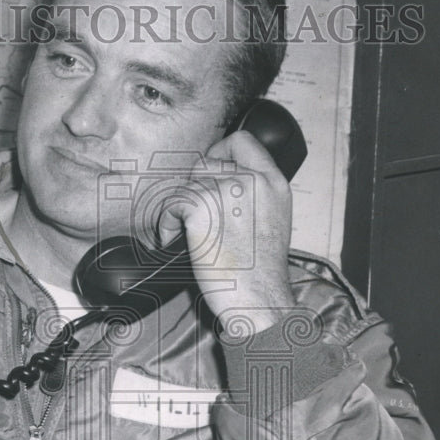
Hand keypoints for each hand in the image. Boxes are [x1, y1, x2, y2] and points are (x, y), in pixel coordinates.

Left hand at [156, 131, 294, 331]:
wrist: (257, 298)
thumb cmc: (261, 272)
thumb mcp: (274, 220)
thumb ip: (256, 195)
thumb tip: (227, 185)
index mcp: (274, 182)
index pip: (243, 142)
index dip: (221, 151)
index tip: (212, 170)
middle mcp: (252, 180)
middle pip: (207, 163)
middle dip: (196, 188)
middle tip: (196, 215)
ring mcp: (226, 190)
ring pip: (186, 185)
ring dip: (180, 209)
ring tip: (186, 234)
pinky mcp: (201, 206)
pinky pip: (170, 204)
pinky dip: (166, 224)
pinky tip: (174, 240)